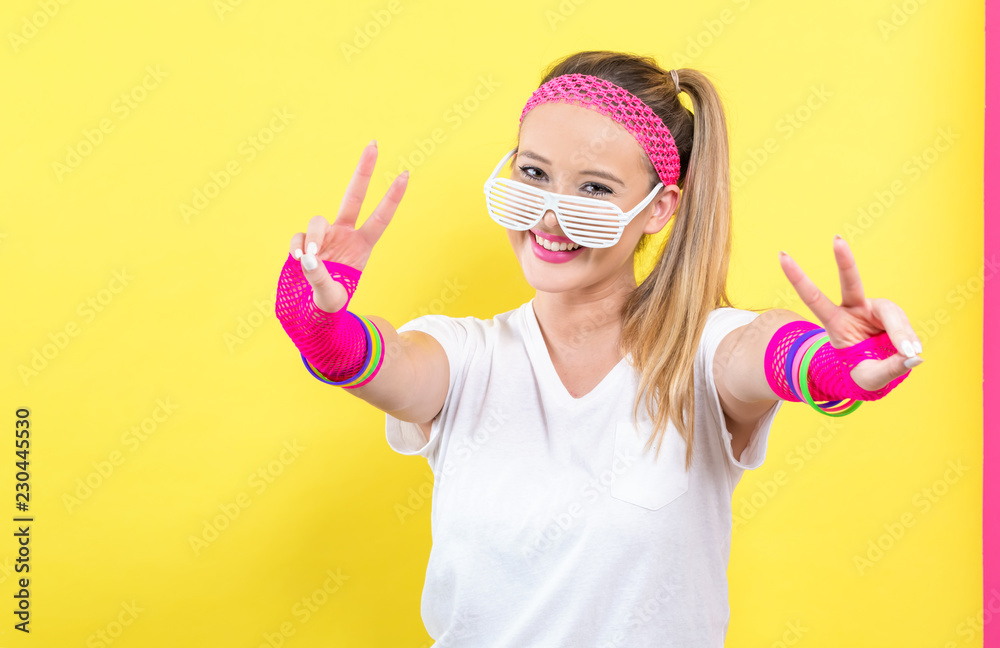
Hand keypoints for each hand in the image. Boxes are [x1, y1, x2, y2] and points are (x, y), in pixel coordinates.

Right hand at [288, 141, 408, 312]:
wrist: (309, 314)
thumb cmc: (328, 307)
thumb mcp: (330, 296)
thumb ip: (320, 277)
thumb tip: (306, 257)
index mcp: (362, 246)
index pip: (380, 217)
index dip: (392, 196)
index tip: (405, 173)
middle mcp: (345, 236)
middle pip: (354, 196)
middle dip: (363, 170)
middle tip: (375, 143)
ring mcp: (324, 238)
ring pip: (316, 221)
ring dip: (312, 238)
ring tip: (309, 259)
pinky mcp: (304, 244)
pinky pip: (299, 238)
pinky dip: (298, 247)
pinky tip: (299, 262)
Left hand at [778, 234, 923, 392]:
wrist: (877, 373)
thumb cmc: (863, 374)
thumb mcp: (870, 378)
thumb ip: (890, 368)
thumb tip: (915, 357)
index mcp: (835, 323)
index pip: (814, 298)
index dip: (798, 278)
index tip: (782, 256)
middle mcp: (854, 309)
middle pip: (851, 282)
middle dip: (844, 260)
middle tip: (836, 240)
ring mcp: (875, 310)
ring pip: (890, 312)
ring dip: (900, 333)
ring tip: (908, 353)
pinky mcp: (893, 315)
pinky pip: (903, 325)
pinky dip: (909, 339)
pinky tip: (913, 353)